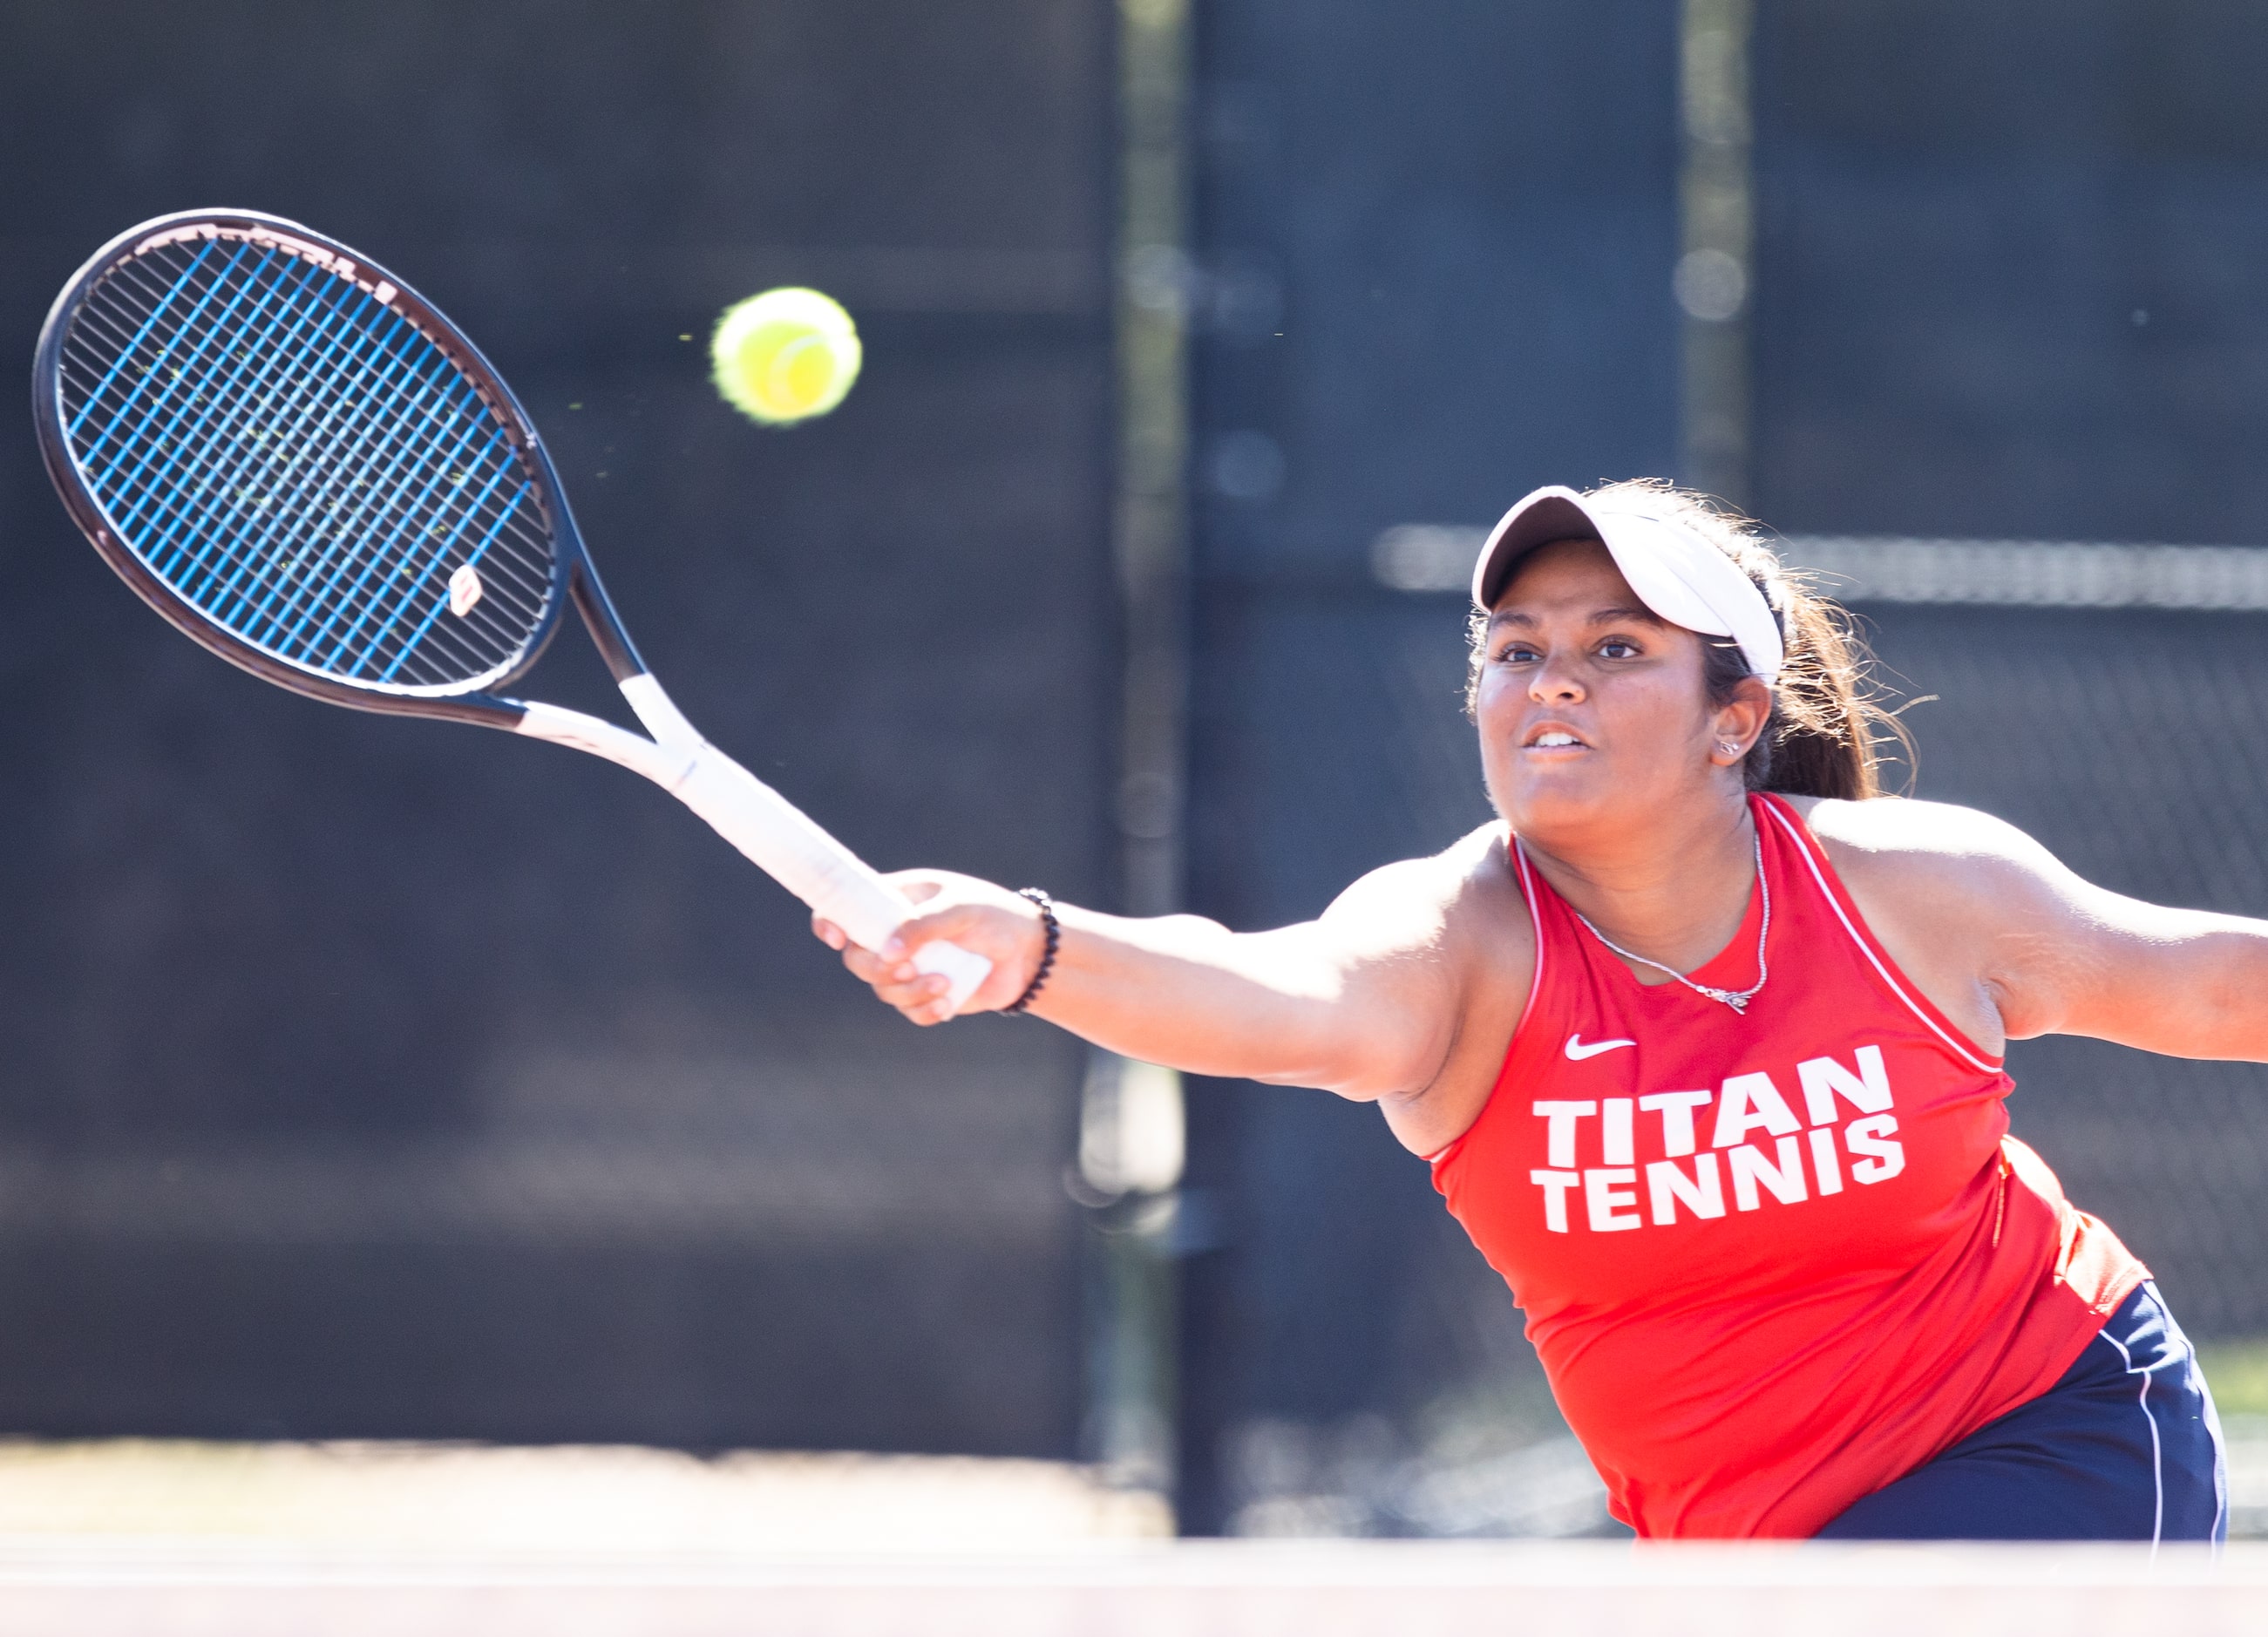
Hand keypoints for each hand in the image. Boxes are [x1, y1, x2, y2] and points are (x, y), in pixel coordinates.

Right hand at [812, 871, 1049, 1025]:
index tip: (836, 937)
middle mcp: (894, 935)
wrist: (1029, 952)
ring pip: (883, 989)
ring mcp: (908, 966)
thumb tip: (888, 951)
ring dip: (909, 992)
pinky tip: (949, 1003)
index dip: (829, 922)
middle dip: (876, 969)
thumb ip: (924, 925)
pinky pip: (909, 1011)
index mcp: (895, 901)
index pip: (846, 908)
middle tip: (908, 968)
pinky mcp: (925, 994)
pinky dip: (925, 1010)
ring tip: (946, 984)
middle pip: (857, 958)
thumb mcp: (961, 909)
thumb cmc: (994, 915)